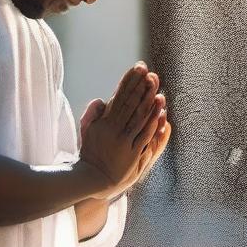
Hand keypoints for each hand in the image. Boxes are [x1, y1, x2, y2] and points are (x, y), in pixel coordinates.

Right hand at [78, 62, 164, 198]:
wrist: (92, 179)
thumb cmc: (90, 153)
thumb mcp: (86, 131)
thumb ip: (93, 114)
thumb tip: (101, 99)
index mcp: (103, 122)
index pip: (118, 96)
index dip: (129, 81)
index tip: (138, 67)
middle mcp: (113, 129)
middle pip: (130, 103)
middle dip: (140, 85)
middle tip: (149, 71)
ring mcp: (123, 142)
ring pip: (138, 116)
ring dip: (148, 99)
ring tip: (156, 85)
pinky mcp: (132, 154)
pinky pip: (144, 134)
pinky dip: (152, 121)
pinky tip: (160, 109)